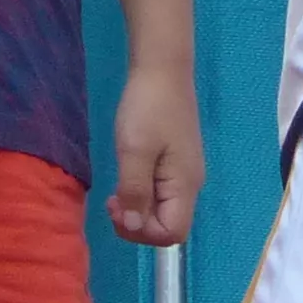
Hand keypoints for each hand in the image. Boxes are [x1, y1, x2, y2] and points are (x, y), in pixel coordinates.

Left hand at [105, 65, 199, 247]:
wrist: (162, 69)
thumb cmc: (148, 108)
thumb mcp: (134, 151)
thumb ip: (134, 192)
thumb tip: (135, 227)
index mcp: (184, 184)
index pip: (172, 233)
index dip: (143, 233)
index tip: (118, 209)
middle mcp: (190, 184)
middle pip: (169, 225)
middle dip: (138, 223)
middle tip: (111, 202)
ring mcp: (184, 172)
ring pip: (163, 209)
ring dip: (138, 209)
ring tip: (115, 192)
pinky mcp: (176, 161)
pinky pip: (161, 192)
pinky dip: (142, 194)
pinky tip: (127, 177)